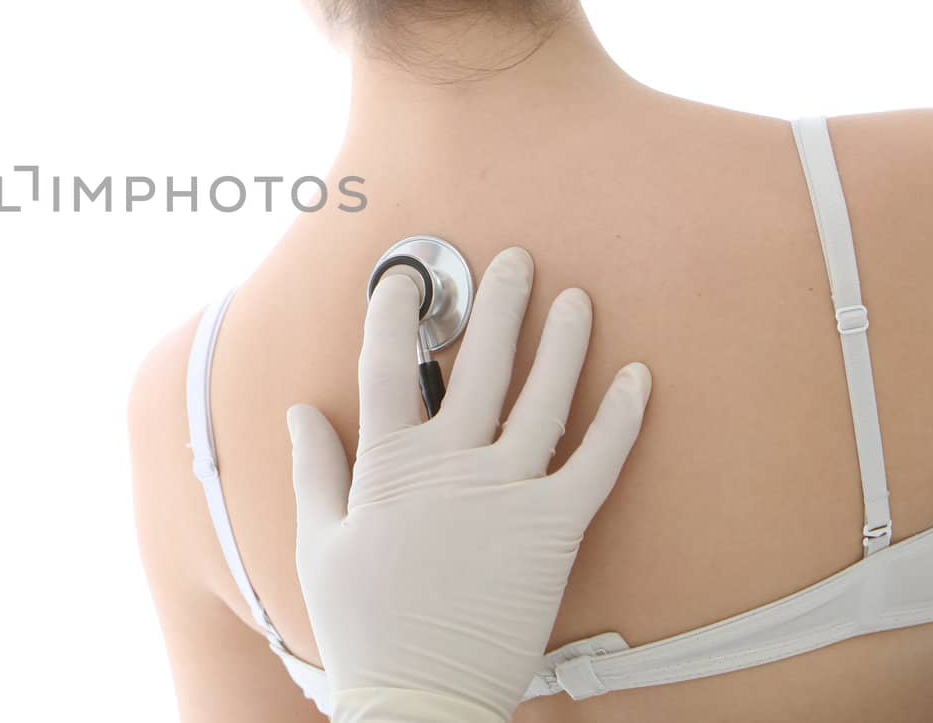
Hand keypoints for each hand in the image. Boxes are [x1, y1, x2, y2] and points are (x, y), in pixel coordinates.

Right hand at [288, 246, 651, 722]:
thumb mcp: (319, 541)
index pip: (387, 364)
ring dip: (563, 341)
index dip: (395, 311)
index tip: (406, 275)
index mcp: (389, 465)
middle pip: (479, 362)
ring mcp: (508, 493)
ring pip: (544, 397)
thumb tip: (301, 410)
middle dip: (497, 302)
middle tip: (515, 259)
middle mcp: (452, 465)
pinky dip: (622, 418)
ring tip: (576, 297)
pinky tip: (639, 377)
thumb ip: (313, 468)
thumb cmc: (363, 624)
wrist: (420, 696)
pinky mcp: (555, 528)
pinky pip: (598, 462)